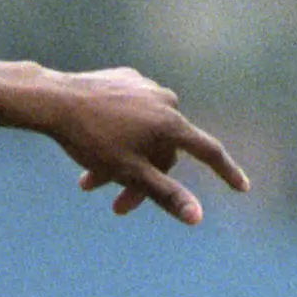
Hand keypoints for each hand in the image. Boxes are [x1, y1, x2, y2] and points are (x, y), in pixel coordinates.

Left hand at [37, 66, 250, 224]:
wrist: (54, 100)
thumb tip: (198, 217)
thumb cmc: (91, 140)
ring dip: (124, 161)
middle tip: (115, 206)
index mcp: (171, 124)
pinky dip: (118, 135)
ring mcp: (145, 86)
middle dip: (142, 179)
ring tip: (89, 183)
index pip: (209, 152)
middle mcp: (165, 100)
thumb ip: (166, 195)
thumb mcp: (130, 173)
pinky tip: (95, 143)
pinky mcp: (124, 79)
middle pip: (164, 151)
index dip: (227, 172)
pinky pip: (131, 114)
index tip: (242, 188)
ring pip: (144, 134)